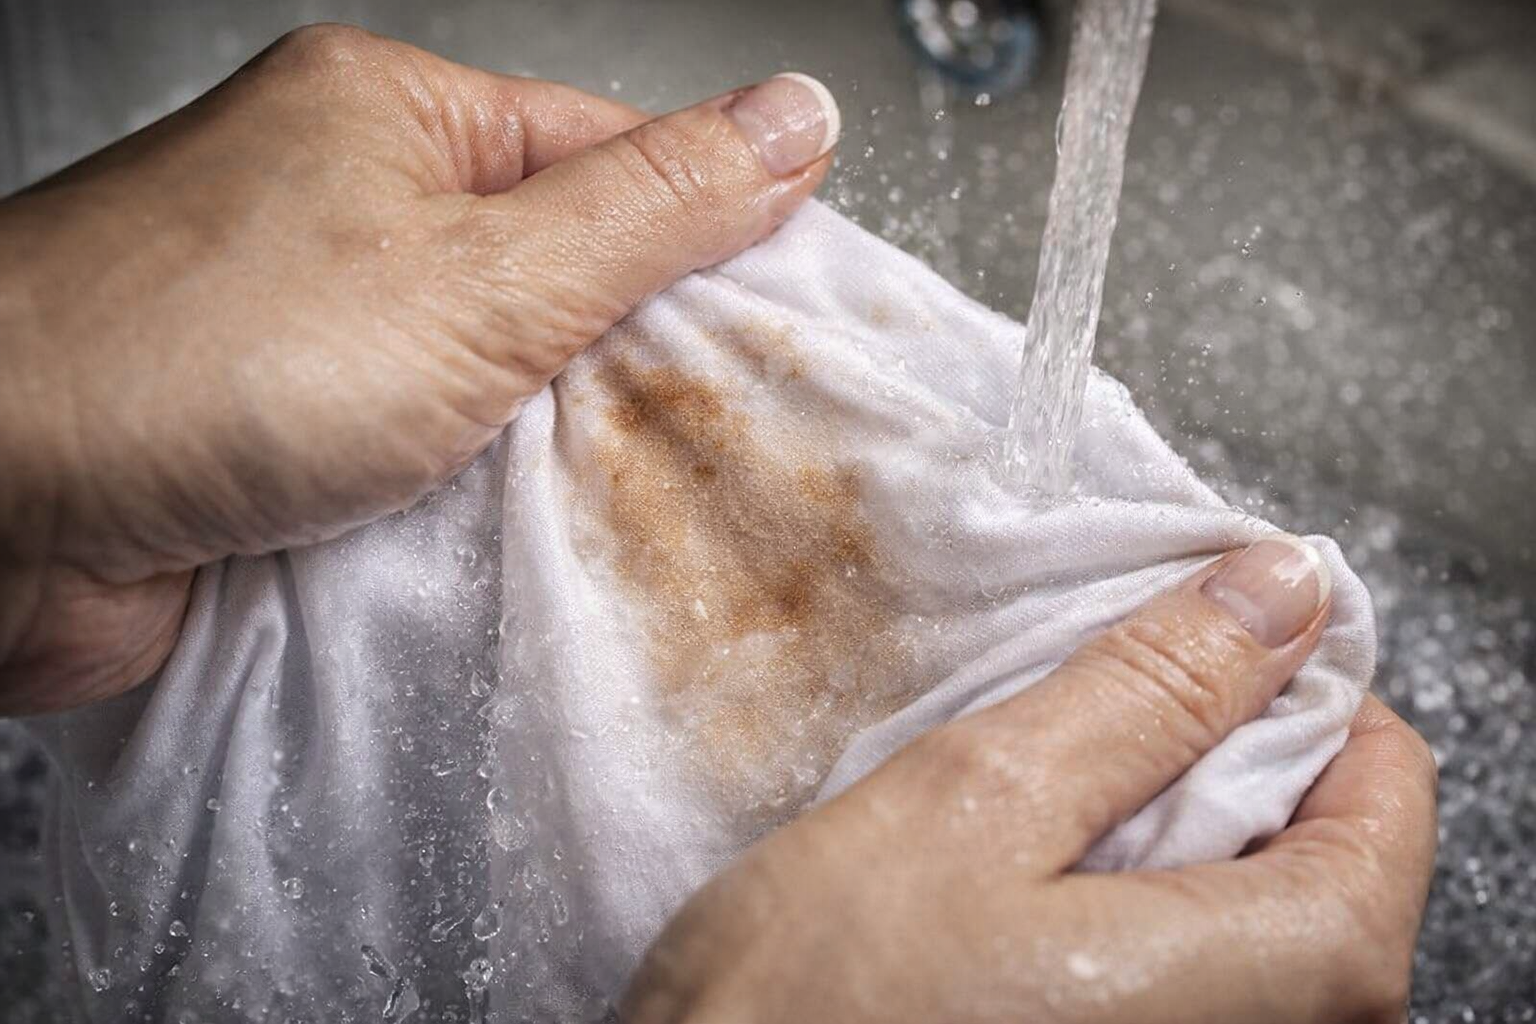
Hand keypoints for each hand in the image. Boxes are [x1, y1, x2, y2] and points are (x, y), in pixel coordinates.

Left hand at [0, 25, 838, 713]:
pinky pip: (431, 461)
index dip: (713, 235)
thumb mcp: (481, 277)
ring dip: (546, 449)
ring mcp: (318, 327)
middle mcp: (351, 211)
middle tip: (695, 430)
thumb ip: (650, 207)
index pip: (614, 155)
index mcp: (398, 121)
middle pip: (561, 275)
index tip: (789, 320)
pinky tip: (504, 532)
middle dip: (628, 363)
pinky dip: (474, 502)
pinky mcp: (292, 436)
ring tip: (593, 492)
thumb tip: (792, 119)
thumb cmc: (192, 361)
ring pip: (499, 384)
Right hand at [623, 537, 1437, 1023]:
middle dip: (1206, 741)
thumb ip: (1151, 692)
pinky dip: (1115, 878)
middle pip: (1318, 836)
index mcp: (1290, 975)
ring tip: (1023, 789)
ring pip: (1240, 888)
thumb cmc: (822, 1006)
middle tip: (1067, 709)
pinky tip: (1014, 868)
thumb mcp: (980, 801)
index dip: (1286, 678)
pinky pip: (1177, 946)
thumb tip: (1282, 593)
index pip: (1385, 778)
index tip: (1177, 635)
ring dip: (1147, 809)